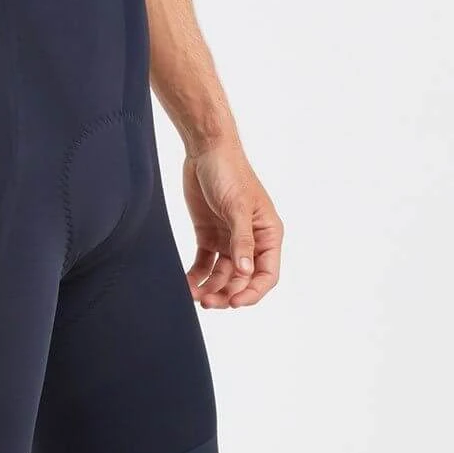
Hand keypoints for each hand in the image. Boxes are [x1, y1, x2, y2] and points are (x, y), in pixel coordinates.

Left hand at [182, 140, 282, 308]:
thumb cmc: (229, 172)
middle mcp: (250, 241)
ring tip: (193, 295)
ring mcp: (229, 239)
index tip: (234, 302)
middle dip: (226, 293)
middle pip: (242, 279)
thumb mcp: (236, 206)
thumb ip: (242, 241)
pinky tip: (186, 284)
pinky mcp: (209, 235)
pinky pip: (205, 263)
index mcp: (267, 234)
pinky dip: (197, 275)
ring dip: (210, 288)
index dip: (252, 292)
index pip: (266, 274)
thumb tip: (246, 272)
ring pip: (222, 275)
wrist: (205, 149)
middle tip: (207, 303)